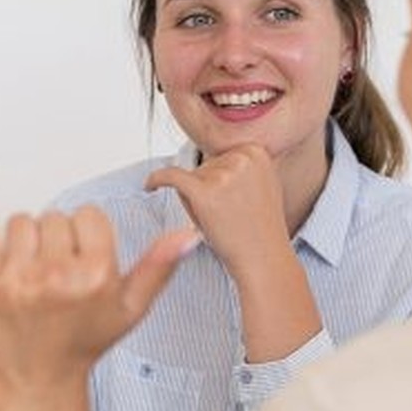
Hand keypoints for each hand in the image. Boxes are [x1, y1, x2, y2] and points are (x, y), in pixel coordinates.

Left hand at [0, 156, 196, 392]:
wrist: (38, 379)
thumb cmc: (82, 343)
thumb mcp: (130, 309)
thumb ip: (158, 267)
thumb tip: (188, 235)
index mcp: (95, 275)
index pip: (89, 216)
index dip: (87, 236)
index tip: (83, 261)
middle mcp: (56, 274)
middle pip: (56, 217)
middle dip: (58, 240)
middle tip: (57, 277)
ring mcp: (17, 276)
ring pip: (24, 221)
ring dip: (28, 241)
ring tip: (33, 274)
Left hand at [144, 142, 288, 282]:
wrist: (263, 259)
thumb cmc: (258, 229)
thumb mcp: (261, 185)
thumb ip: (241, 166)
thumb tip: (213, 152)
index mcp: (256, 151)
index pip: (220, 157)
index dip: (220, 182)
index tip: (232, 203)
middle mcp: (242, 157)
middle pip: (205, 166)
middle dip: (209, 190)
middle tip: (230, 216)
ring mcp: (223, 173)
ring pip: (191, 178)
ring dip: (198, 200)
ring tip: (221, 221)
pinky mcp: (204, 191)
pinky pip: (170, 176)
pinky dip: (156, 180)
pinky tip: (148, 187)